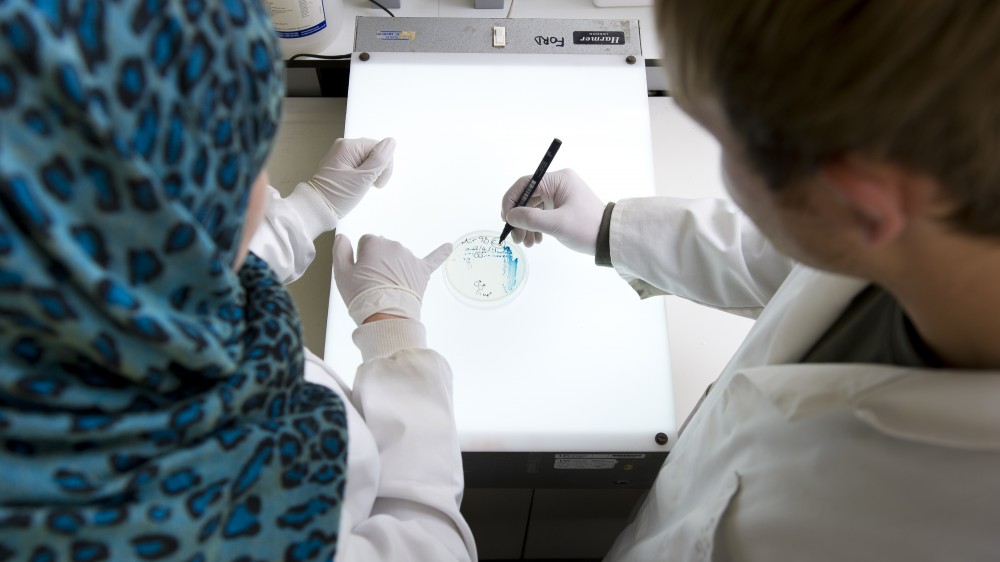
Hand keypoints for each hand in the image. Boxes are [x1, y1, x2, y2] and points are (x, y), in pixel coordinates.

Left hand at [303, 137, 395, 222]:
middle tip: (371, 186)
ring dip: (371, 173)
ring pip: (368, 159)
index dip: (384, 165)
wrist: (317, 208)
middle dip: (377, 169)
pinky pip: (360, 164)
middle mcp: (343, 146)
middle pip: (374, 152)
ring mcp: (341, 154)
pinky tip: (357, 184)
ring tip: (362, 186)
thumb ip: (380, 159)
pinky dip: (363, 175)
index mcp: (348, 146)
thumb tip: (391, 142)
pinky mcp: (340, 164)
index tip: (377, 183)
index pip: (379, 147)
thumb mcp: (363, 179)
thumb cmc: (337, 196)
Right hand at [332, 234, 451, 324]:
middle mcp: (394, 246)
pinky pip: (433, 259)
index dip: (361, 259)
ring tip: (389, 288)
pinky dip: (441, 253)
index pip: (365, 243)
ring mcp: (410, 258)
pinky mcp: (422, 272)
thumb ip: (340, 250)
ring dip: (394, 268)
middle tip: (374, 283)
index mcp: (374, 242)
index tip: (361, 273)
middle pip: (383, 249)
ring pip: (399, 257)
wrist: (386, 315)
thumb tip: (343, 237)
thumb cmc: (362, 295)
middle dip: (378, 262)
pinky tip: (449, 247)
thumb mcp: (341, 273)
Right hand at [500, 168, 604, 254]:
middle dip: (519, 219)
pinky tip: (536, 240)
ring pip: (533, 209)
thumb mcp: (556, 224)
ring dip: (526, 226)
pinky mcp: (561, 208)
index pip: (525, 183)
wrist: (609, 239)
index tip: (505, 218)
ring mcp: (559, 197)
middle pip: (527, 198)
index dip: (511, 200)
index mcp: (558, 180)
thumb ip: (530, 218)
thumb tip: (510, 216)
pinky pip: (541, 215)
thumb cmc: (586, 227)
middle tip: (516, 238)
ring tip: (527, 243)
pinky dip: (535, 228)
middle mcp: (558, 184)